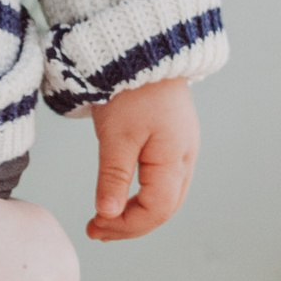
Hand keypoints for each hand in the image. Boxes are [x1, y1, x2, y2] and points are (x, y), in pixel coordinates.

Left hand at [87, 77, 198, 240]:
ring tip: (104, 219)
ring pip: (165, 197)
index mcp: (174, 159)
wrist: (143, 49)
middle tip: (95, 231)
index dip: (126, 226)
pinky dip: (142, 196)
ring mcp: (182, 149)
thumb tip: (107, 214)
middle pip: (164, 209)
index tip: (95, 227)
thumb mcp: (117, 135)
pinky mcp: (173, 140)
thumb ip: (113, 177)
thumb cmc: (131, 89)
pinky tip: (121, 197)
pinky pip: (163, 181)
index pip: (156, 211)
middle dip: (130, 225)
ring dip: (135, 212)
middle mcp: (185, 158)